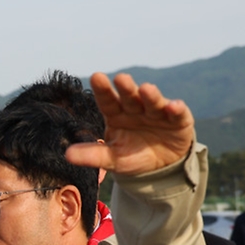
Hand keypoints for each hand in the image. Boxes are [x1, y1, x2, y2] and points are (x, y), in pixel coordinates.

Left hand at [65, 72, 194, 175]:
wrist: (160, 167)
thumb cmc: (132, 156)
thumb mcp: (111, 158)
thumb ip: (92, 155)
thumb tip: (67, 155)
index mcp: (117, 114)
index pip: (107, 101)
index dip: (103, 89)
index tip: (96, 76)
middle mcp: (136, 109)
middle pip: (130, 97)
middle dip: (126, 88)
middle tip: (121, 78)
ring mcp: (157, 112)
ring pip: (153, 101)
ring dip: (151, 95)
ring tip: (146, 89)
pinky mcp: (178, 120)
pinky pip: (178, 113)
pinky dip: (177, 109)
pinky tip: (174, 106)